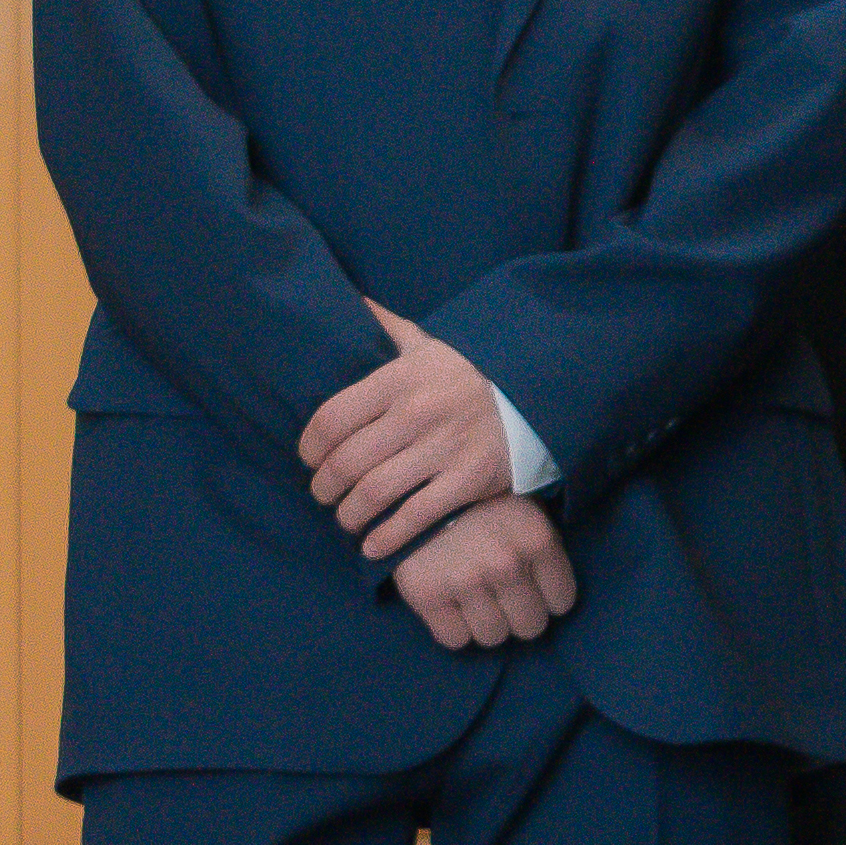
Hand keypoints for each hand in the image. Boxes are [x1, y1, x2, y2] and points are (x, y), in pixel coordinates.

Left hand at [303, 303, 515, 561]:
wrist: (536, 394)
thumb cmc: (469, 372)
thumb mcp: (429, 343)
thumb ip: (387, 327)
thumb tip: (351, 300)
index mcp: (400, 378)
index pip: (331, 418)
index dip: (309, 447)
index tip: (309, 459)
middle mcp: (417, 413)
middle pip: (347, 461)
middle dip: (324, 487)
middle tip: (323, 494)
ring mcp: (443, 449)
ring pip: (374, 493)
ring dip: (349, 514)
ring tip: (346, 517)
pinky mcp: (468, 480)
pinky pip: (415, 516)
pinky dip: (386, 537)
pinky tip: (372, 544)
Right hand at [389, 496, 577, 649]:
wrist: (414, 485)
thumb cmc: (478, 497)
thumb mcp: (524, 507)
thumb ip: (537, 546)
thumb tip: (550, 591)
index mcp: (537, 539)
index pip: (562, 601)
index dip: (549, 599)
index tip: (535, 592)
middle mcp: (506, 564)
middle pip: (530, 626)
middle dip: (521, 617)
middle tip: (506, 601)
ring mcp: (466, 581)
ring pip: (493, 637)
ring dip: (487, 624)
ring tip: (477, 601)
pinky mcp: (428, 595)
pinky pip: (454, 640)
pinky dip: (454, 628)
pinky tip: (452, 606)